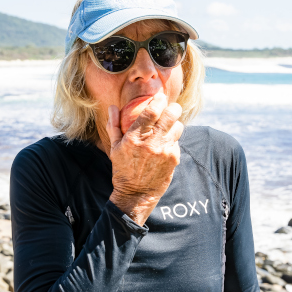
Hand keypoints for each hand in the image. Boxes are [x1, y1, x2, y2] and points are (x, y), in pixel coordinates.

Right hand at [106, 93, 183, 225]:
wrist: (136, 194)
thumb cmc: (123, 169)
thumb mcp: (114, 148)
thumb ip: (114, 125)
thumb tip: (113, 107)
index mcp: (135, 138)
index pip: (151, 111)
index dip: (158, 100)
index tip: (159, 97)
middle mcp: (152, 143)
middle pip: (171, 115)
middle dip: (174, 108)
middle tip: (172, 108)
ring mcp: (165, 151)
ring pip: (178, 128)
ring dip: (174, 125)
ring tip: (168, 127)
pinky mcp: (174, 159)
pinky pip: (177, 142)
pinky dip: (172, 141)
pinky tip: (166, 145)